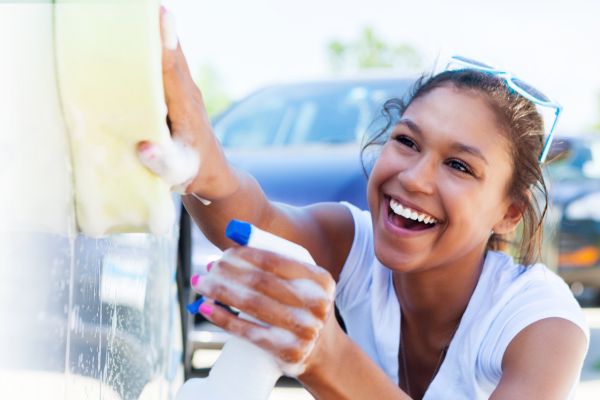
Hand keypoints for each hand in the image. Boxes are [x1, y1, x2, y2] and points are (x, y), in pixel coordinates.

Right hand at [137, 7, 235, 198]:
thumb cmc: (193, 172)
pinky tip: (140, 37)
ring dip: (155, 32)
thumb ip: (162, 161)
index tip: (157, 14)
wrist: (212, 173)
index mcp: (186, 107)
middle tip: (136, 5)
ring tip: (134, 12)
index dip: (163, 42)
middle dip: (157, 27)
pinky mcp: (179, 92)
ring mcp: (184, 90)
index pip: (172, 69)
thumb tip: (144, 147)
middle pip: (172, 52)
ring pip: (170, 55)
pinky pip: (166, 64)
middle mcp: (187, 92)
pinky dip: (154, 47)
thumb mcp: (177, 171)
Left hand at [190, 246, 339, 376]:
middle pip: (260, 282)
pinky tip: (206, 308)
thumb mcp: (301, 282)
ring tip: (200, 283)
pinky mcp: (288, 351)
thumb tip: (234, 239)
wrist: (321, 352)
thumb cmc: (301, 306)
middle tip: (208, 268)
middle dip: (229, 272)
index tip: (225, 252)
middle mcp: (317, 305)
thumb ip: (276, 261)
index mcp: (321, 280)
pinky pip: (248, 332)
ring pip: (252, 305)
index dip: (246, 255)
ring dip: (220, 291)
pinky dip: (223, 318)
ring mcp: (304, 330)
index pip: (276, 261)